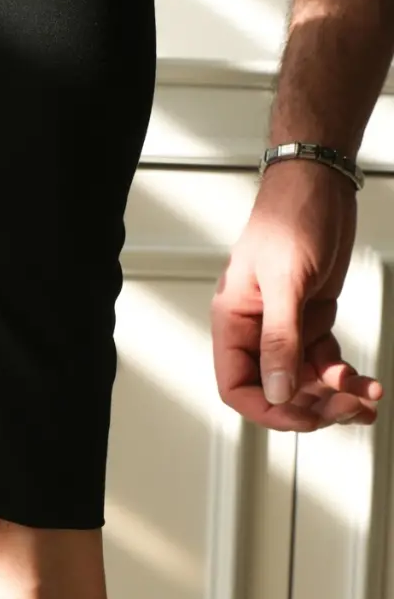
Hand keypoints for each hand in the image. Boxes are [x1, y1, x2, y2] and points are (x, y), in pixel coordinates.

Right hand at [212, 160, 381, 430]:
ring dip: (336, 394)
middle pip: (277, 390)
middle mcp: (256, 331)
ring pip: (305, 380)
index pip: (238, 386)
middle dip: (313, 404)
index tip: (303, 417)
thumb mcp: (285, 281)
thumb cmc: (289, 216)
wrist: (320, 181)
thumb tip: (279, 391)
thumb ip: (280, 340)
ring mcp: (285, 327)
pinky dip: (344, 375)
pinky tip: (364, 383)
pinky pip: (324, 361)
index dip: (268, 409)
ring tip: (365, 398)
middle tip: (346, 407)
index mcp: (233, 323)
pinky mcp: (311, 319)